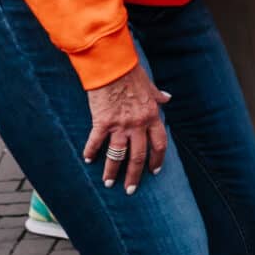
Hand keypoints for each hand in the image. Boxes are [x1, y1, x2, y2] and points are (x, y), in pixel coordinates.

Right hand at [82, 63, 170, 190]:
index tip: (154, 171)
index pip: (159, 144)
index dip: (157, 159)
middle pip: (138, 156)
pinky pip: (96, 142)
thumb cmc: (131, 72)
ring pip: (118, 155)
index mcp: (152, 115)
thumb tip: (167, 97)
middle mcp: (138, 124)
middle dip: (134, 175)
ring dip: (112, 171)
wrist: (112, 64)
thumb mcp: (149, 84)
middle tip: (130, 190)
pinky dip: (91, 152)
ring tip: (108, 183)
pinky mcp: (102, 122)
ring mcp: (120, 124)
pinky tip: (88, 160)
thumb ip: (158, 95)